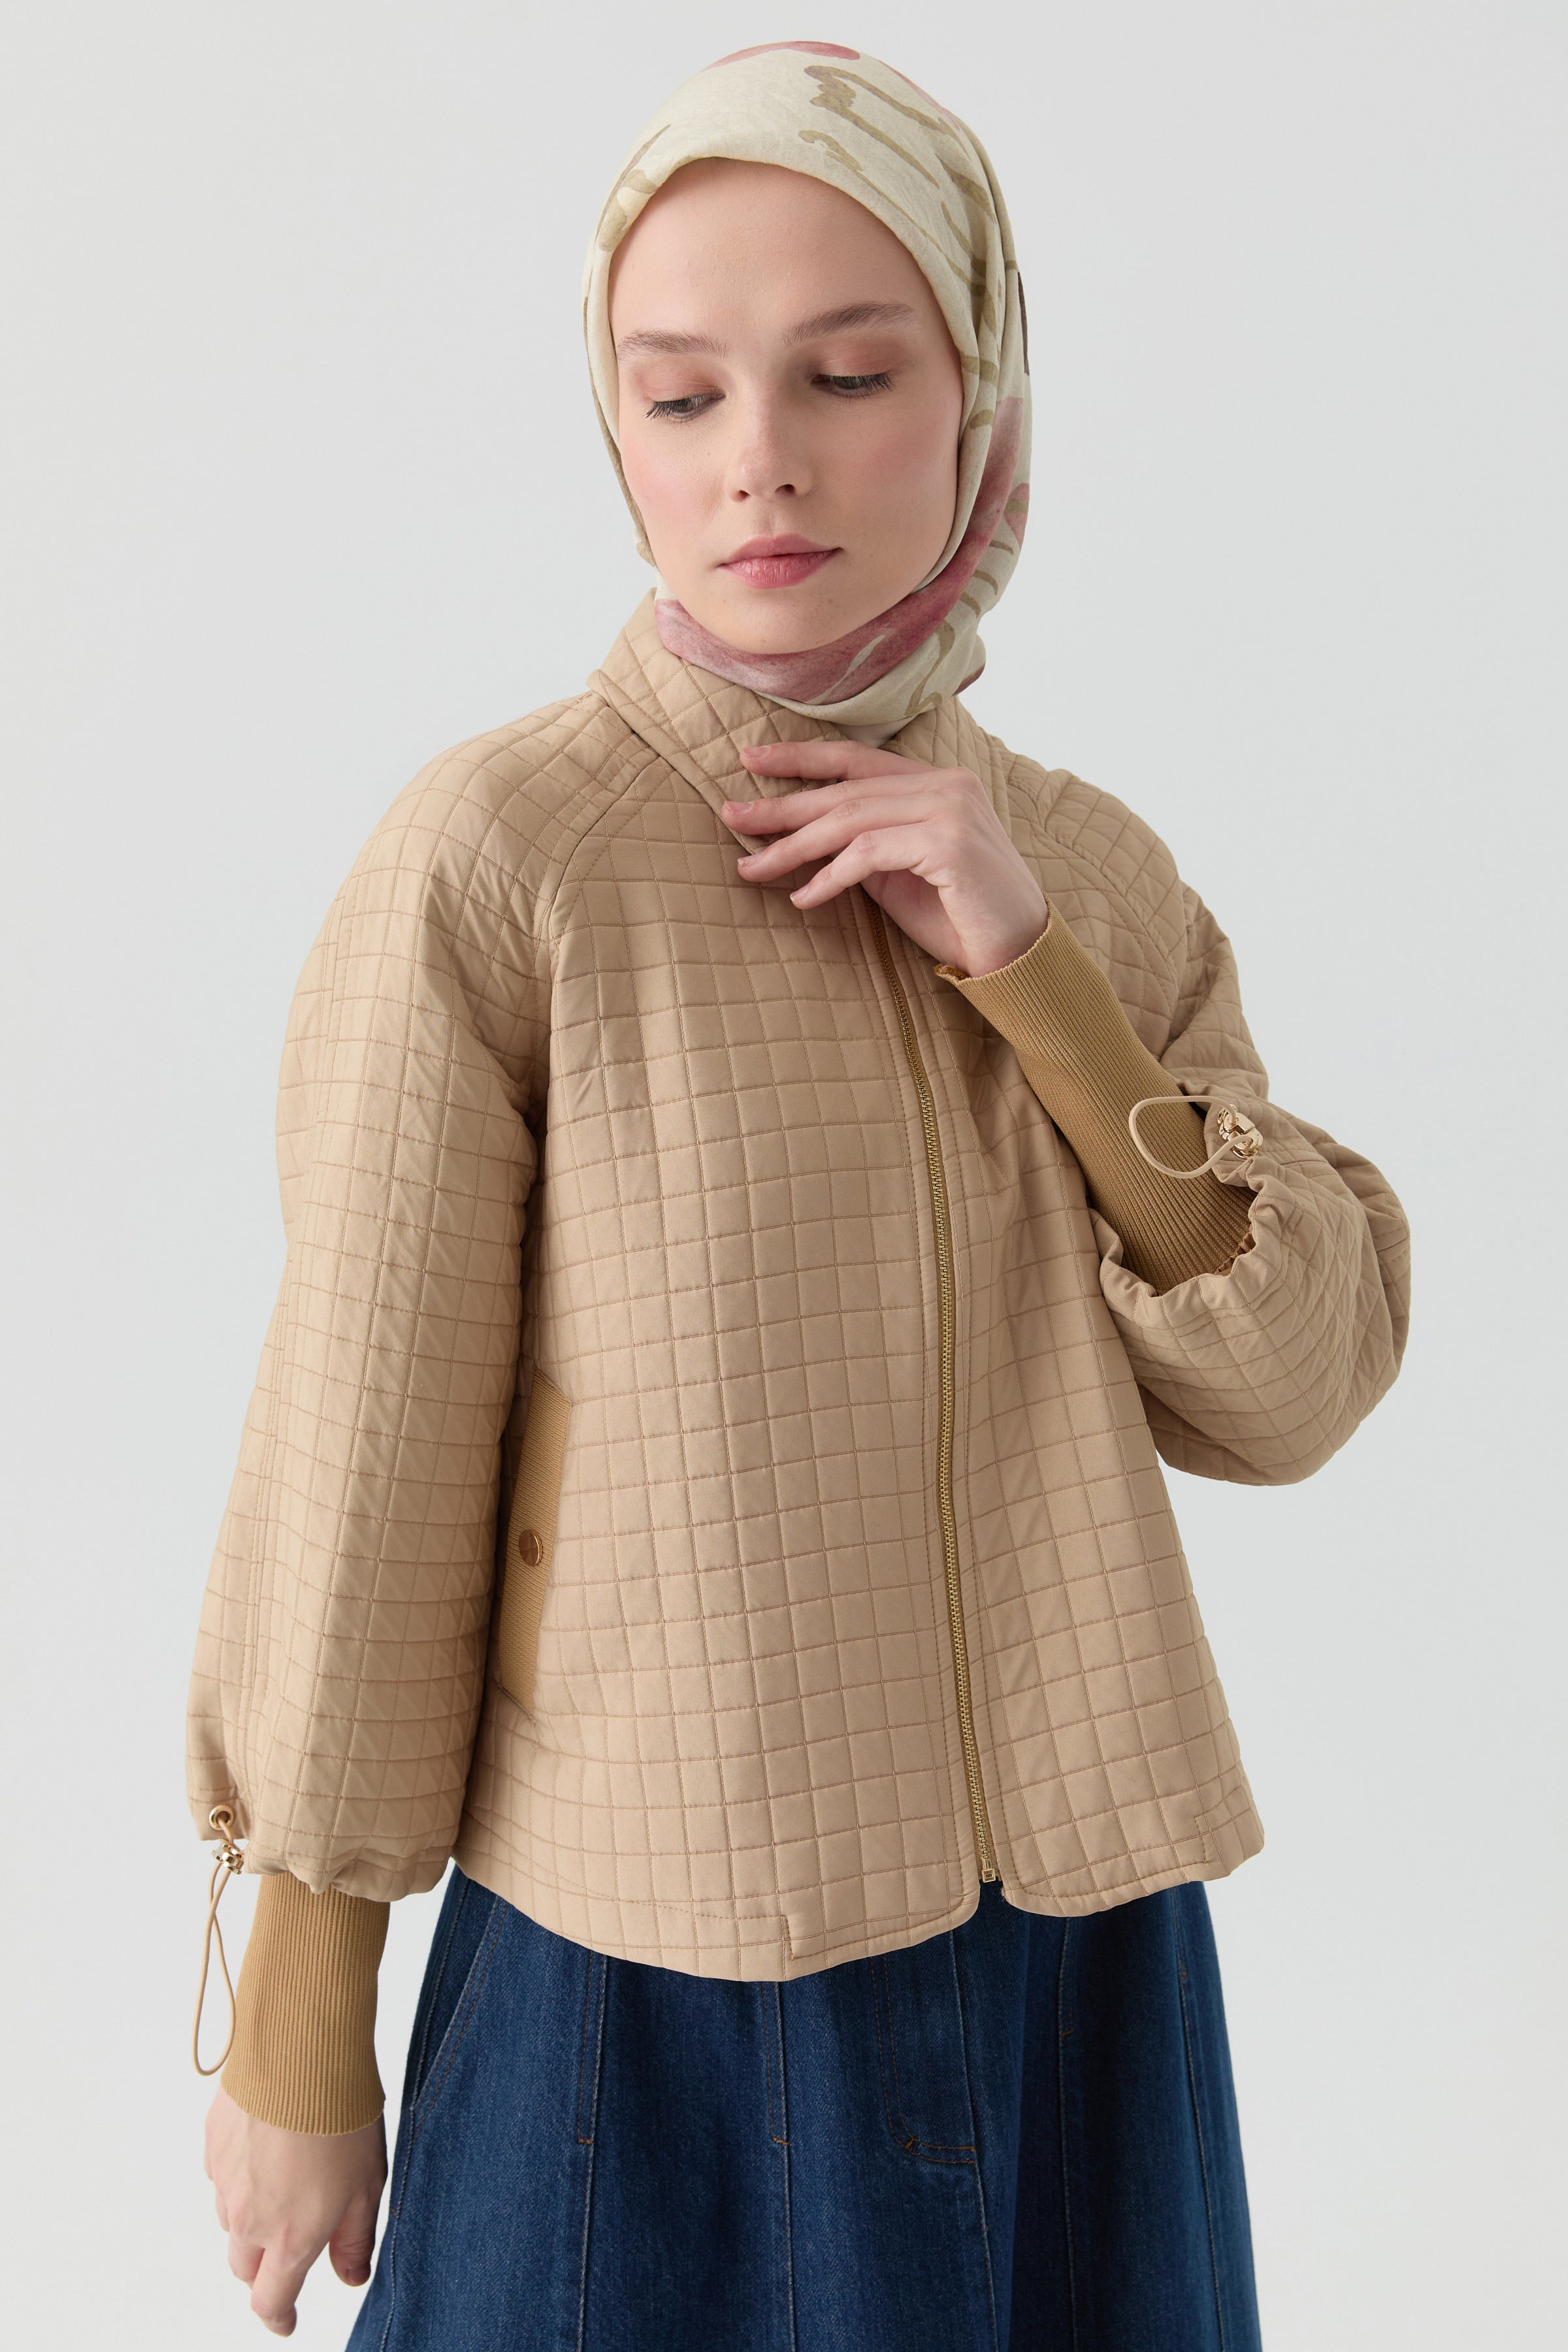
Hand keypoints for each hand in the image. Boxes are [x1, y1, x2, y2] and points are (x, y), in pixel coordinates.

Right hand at [204, 2085, 386, 2336]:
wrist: (301, 2054)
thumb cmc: (342, 2118)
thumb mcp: (367, 2185)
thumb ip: (354, 2240)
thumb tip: (350, 2279)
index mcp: (288, 2237)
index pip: (270, 2300)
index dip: (279, 2316)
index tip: (286, 2321)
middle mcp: (248, 2218)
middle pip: (244, 2266)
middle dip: (264, 2268)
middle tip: (289, 2247)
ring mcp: (225, 2181)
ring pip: (230, 2220)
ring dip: (252, 2218)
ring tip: (287, 2181)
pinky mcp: (213, 2144)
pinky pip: (222, 2176)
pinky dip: (241, 2175)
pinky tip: (268, 2146)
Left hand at [720, 740, 1047, 977]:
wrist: (1017, 955)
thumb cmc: (959, 917)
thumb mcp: (900, 873)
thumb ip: (865, 844)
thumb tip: (805, 837)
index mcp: (938, 780)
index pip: (857, 759)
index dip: (800, 758)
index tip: (749, 761)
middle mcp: (947, 784)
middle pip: (845, 790)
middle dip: (782, 805)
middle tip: (731, 816)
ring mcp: (951, 809)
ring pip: (850, 819)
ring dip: (794, 846)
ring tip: (751, 867)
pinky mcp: (948, 843)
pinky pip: (868, 854)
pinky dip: (829, 877)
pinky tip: (802, 899)